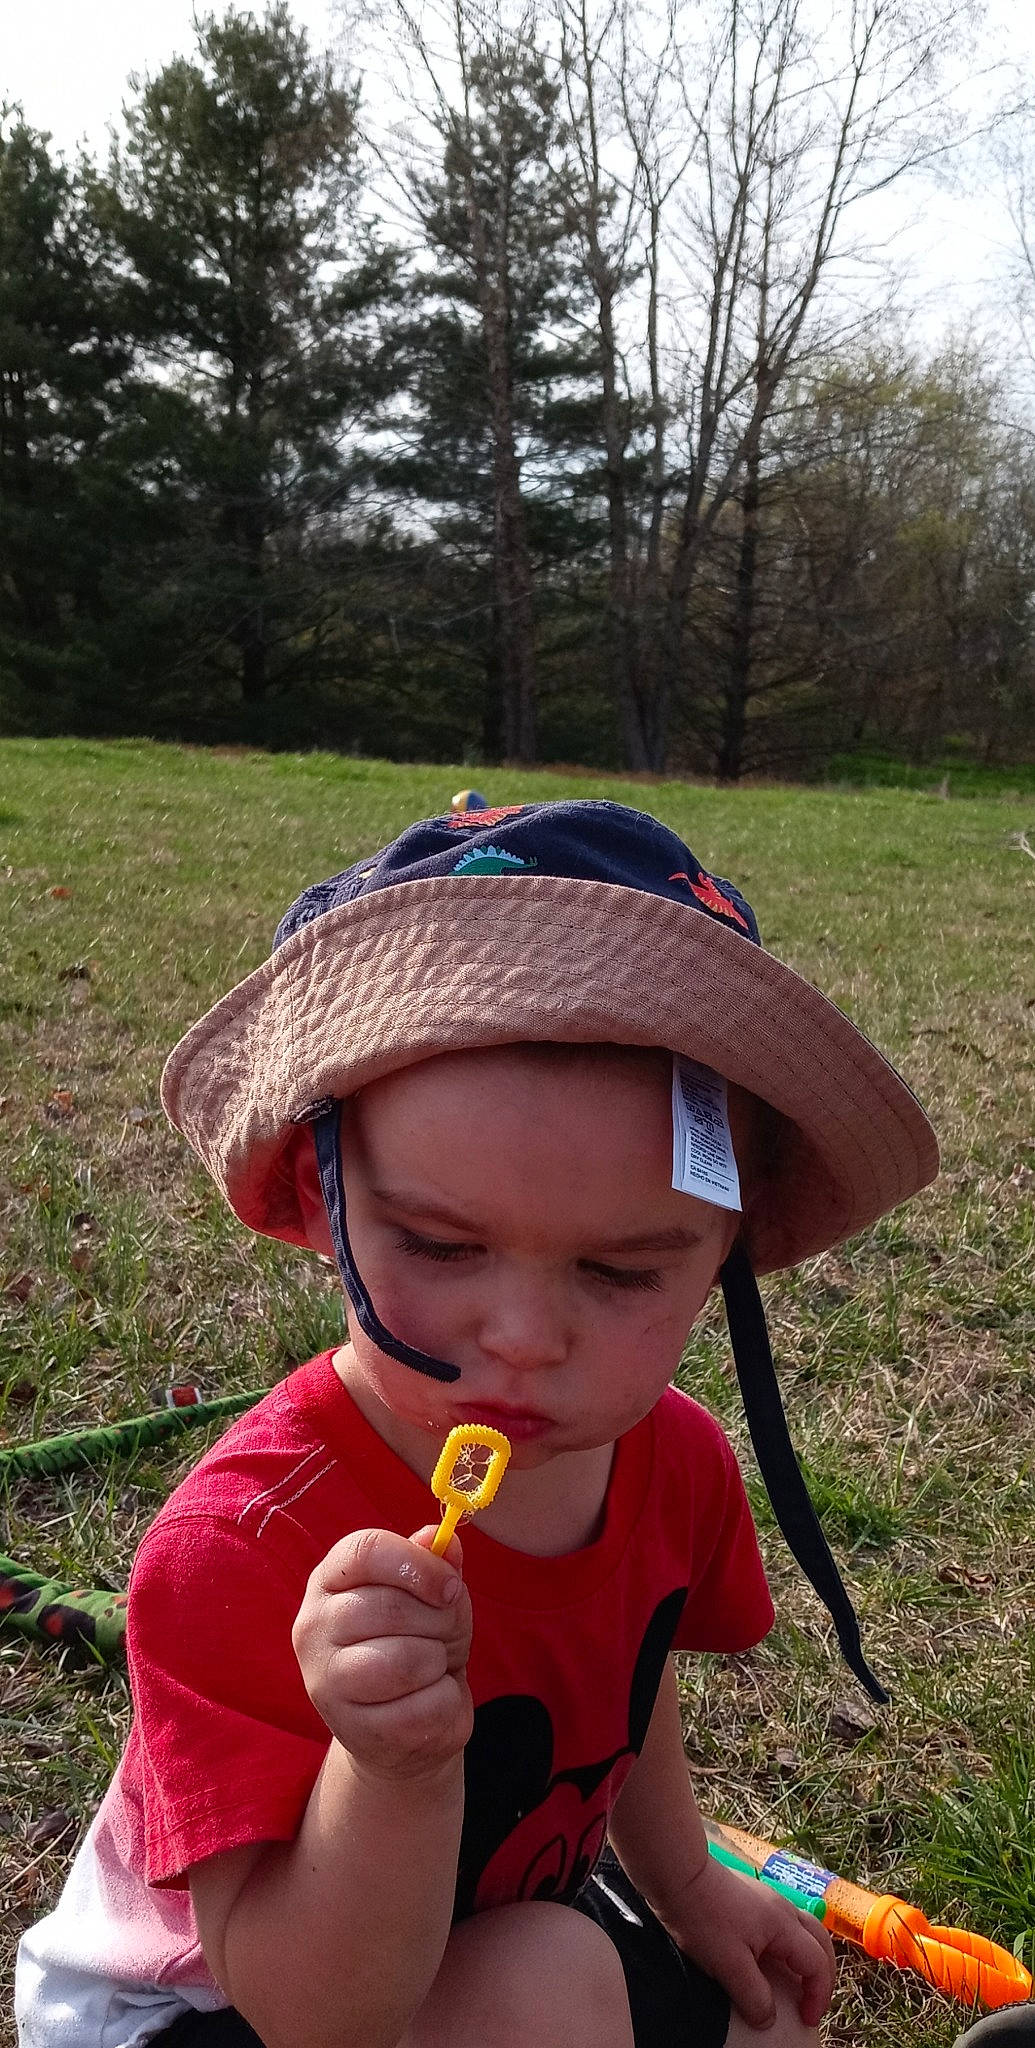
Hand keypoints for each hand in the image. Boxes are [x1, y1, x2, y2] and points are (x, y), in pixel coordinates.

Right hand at [292, 1525, 472, 1781]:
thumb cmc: (417, 1643)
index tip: (450, 1587)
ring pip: (405, 1661)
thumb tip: (440, 1537)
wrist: (408, 1726)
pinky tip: (428, 1702)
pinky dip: (444, 1702)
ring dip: (438, 1662)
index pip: (365, 1551)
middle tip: (444, 1634)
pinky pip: (423, 1708)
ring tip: (432, 1667)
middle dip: (439, 1620)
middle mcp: (312, 1627)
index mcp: (329, 1581)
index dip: (418, 1564)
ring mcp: (325, 1682)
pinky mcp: (352, 1730)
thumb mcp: (431, 1597)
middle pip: (389, 1607)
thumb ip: (434, 1564)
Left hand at [661, 1854, 835, 2029]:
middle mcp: (783, 1909)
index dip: (818, 1995)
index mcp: (784, 1925)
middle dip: (822, 1975)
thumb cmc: (704, 1917)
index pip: (817, 1964)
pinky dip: (790, 1947)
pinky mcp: (752, 1898)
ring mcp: (768, 1900)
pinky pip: (784, 1925)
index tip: (806, 2019)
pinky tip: (771, 1957)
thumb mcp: (729, 1965)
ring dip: (807, 1958)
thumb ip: (754, 1995)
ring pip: (803, 1930)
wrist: (679, 1875)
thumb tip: (770, 2019)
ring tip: (795, 1982)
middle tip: (812, 2001)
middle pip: (820, 1942)